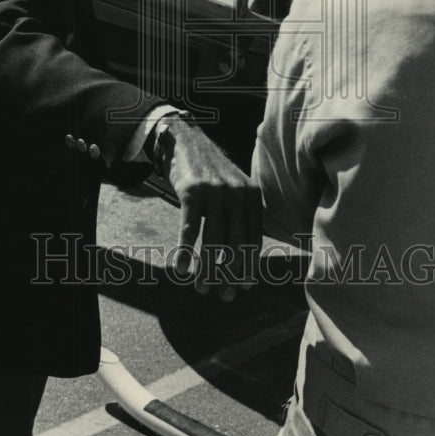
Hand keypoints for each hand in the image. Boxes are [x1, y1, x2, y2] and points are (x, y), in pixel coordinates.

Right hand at [159, 117, 262, 300]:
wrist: (187, 140)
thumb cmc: (211, 173)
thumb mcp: (235, 189)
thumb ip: (243, 216)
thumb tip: (246, 261)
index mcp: (252, 196)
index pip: (254, 240)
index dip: (248, 266)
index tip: (241, 287)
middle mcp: (237, 194)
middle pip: (236, 245)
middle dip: (230, 274)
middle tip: (222, 295)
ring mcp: (215, 192)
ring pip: (213, 241)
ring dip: (207, 269)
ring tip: (202, 287)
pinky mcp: (192, 191)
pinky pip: (190, 228)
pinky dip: (185, 251)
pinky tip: (180, 267)